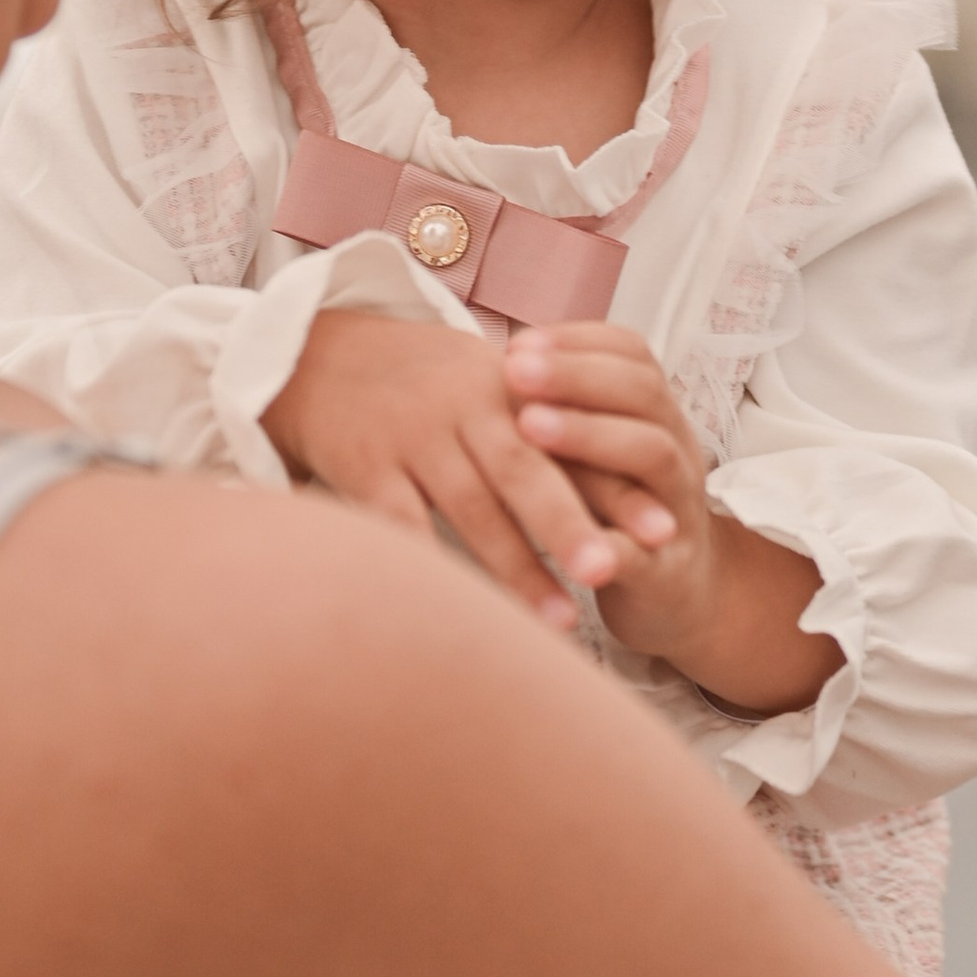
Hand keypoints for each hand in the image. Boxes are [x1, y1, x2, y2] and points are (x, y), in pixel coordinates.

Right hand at [264, 309, 623, 627]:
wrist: (313, 353)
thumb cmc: (419, 382)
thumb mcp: (483, 382)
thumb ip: (544, 428)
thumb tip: (626, 479)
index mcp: (503, 387)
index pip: (571, 442)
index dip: (617, 488)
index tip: (663, 535)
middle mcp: (461, 408)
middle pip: (524, 472)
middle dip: (570, 526)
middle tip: (613, 572)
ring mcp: (410, 437)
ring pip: (470, 508)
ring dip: (514, 567)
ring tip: (558, 622)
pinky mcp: (363, 465)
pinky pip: (399, 525)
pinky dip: (431, 567)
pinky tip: (460, 610)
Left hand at [501, 322, 717, 663]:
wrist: (678, 595)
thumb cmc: (617, 510)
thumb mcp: (598, 452)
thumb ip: (569, 411)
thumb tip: (505, 358)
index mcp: (656, 416)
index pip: (632, 355)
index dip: (577, 342)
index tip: (519, 342)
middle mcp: (677, 450)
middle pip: (642, 393)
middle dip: (574, 375)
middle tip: (513, 369)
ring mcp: (677, 509)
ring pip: (654, 455)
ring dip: (590, 435)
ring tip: (529, 425)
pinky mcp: (668, 571)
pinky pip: (646, 552)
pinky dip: (609, 542)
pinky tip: (566, 534)